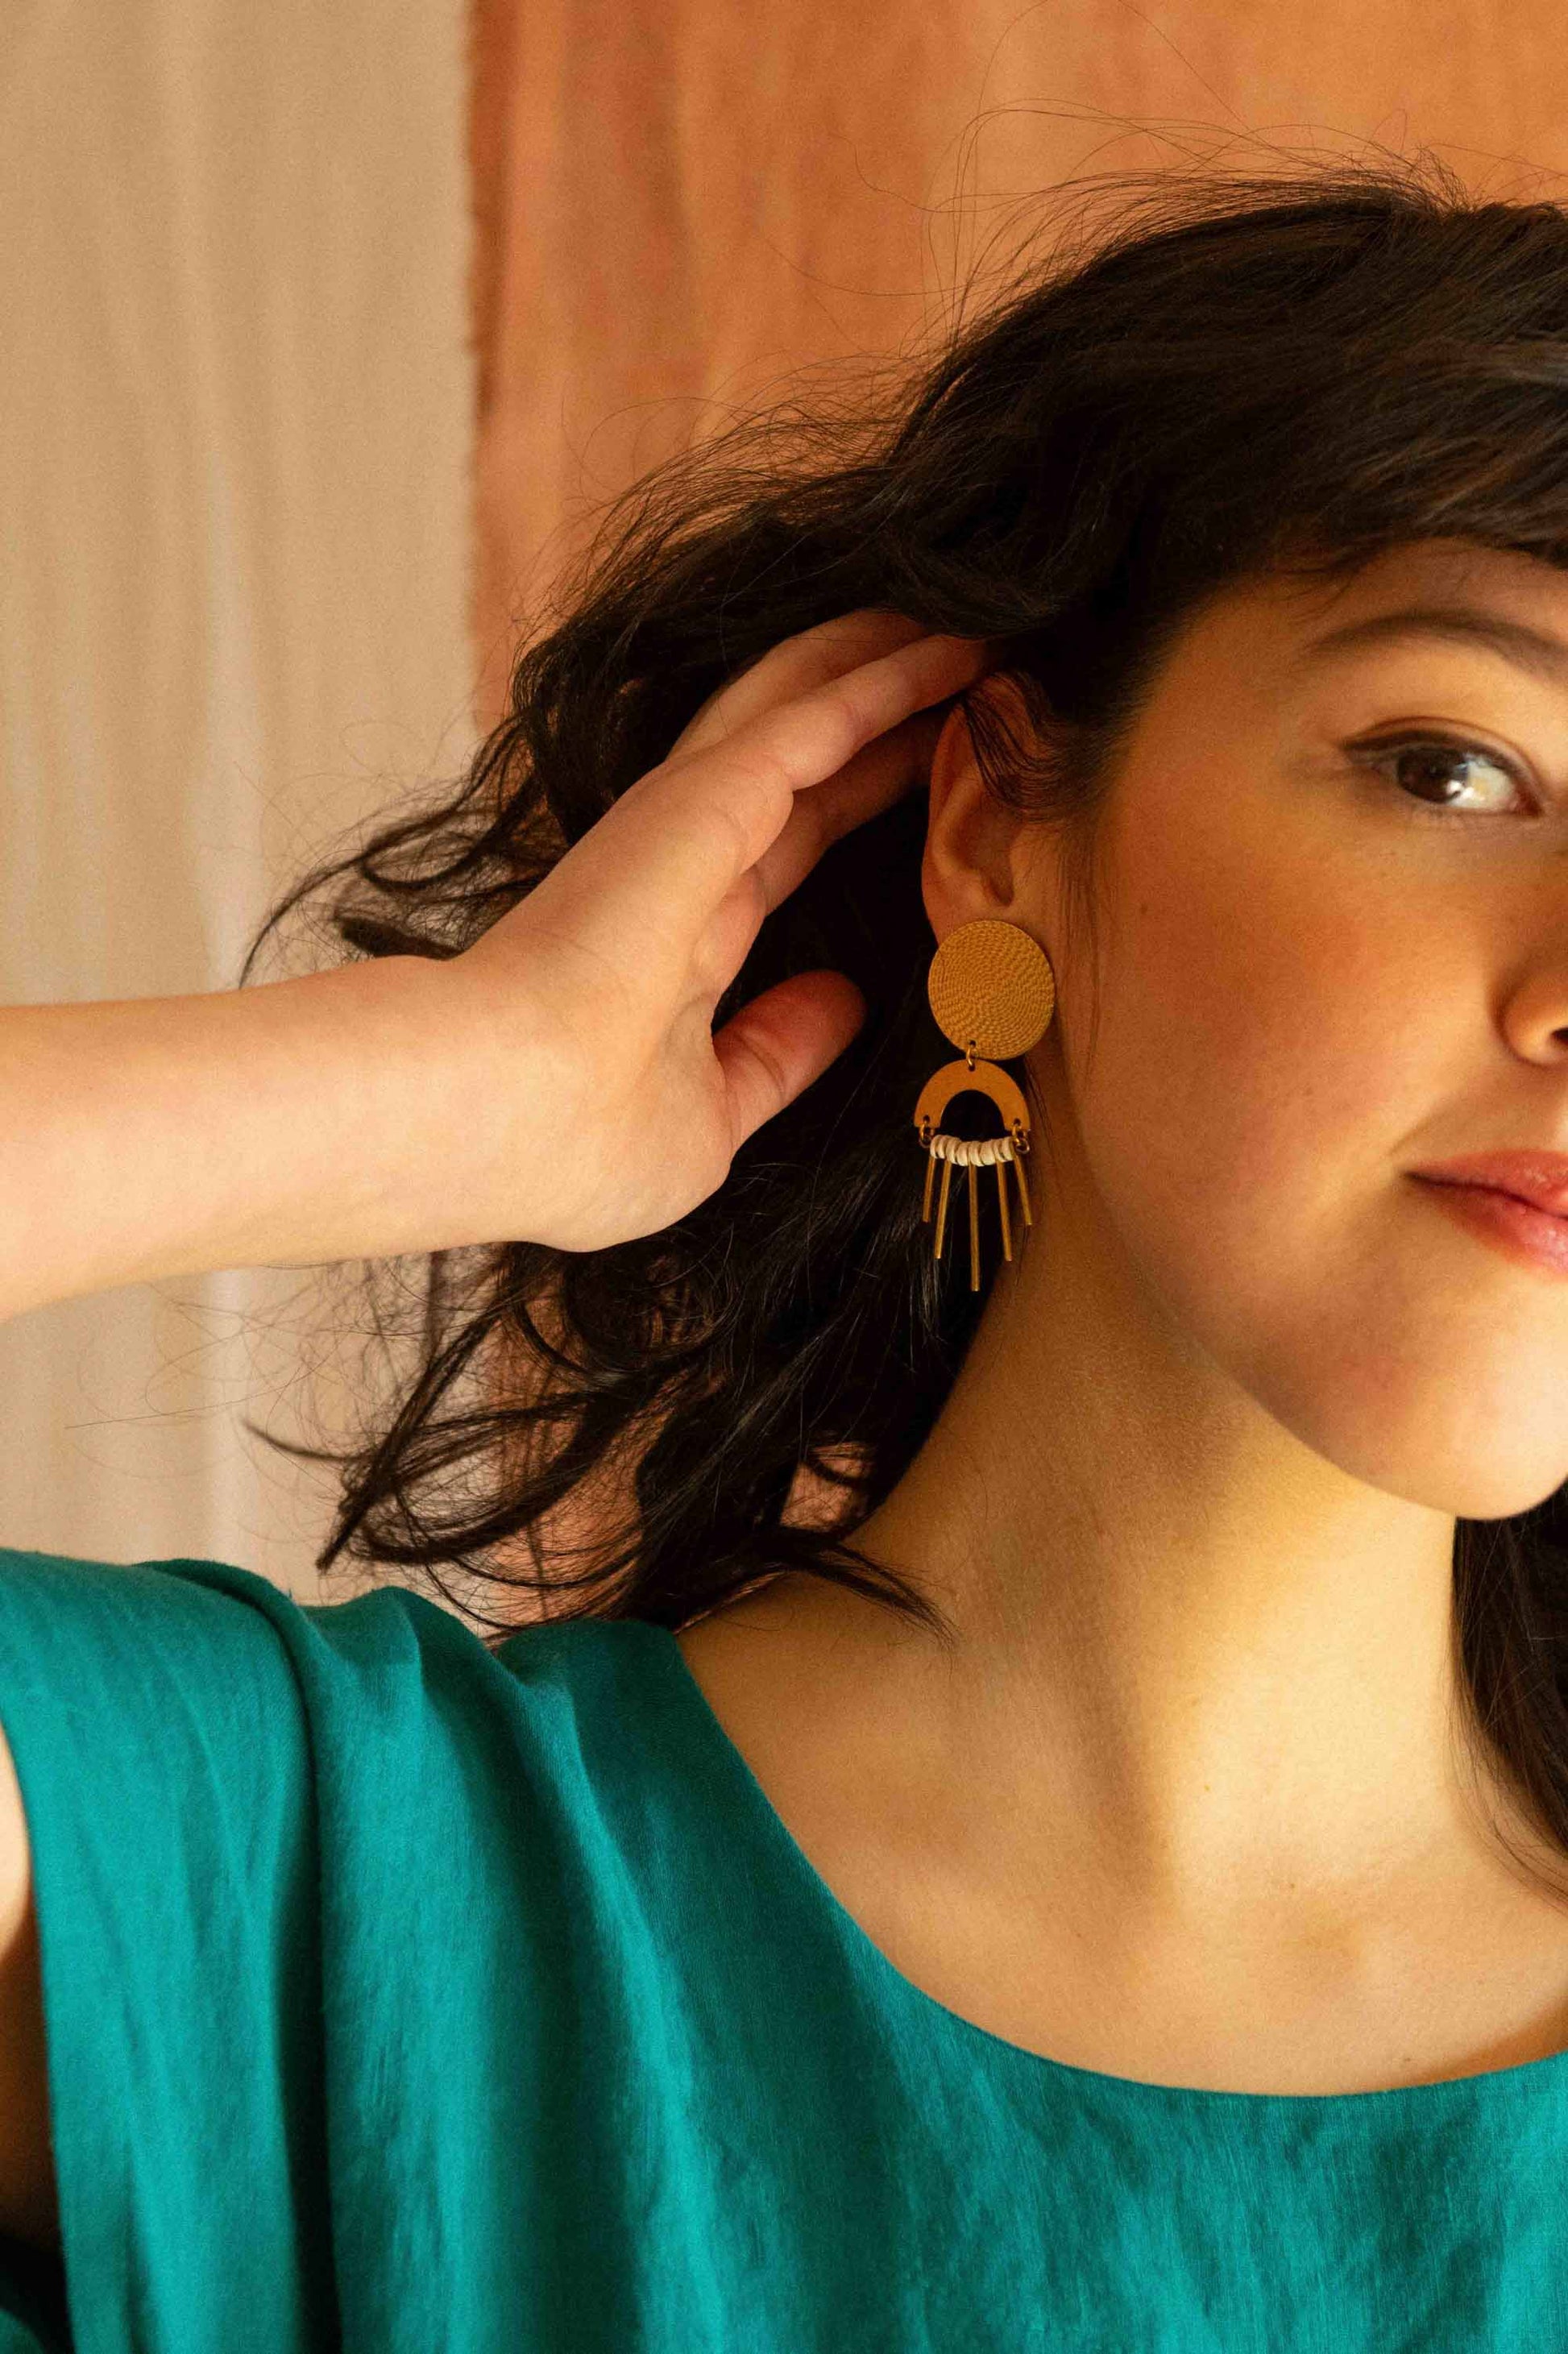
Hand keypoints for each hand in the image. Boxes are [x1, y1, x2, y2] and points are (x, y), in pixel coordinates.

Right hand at [438, 609, 990, 1251]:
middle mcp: (681, 865)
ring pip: (804, 711)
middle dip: (879, 713)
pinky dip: (888, 679)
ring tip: (969, 625)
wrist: (496, 1115)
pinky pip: (817, 718)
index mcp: (676, 945)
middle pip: (802, 761)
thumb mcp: (707, 1118)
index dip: (857, 803)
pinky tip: (954, 650)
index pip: (786, 849)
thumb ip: (774, 1056)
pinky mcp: (706, 796)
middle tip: (967, 664)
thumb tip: (842, 1002)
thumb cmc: (573, 1144)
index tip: (933, 778)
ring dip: (886, 667)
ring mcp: (689, 823)